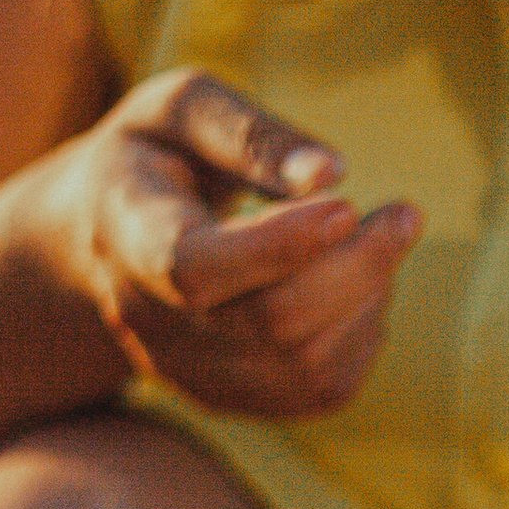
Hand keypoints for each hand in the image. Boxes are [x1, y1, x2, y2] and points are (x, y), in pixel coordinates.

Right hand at [46, 68, 418, 419]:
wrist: (104, 236)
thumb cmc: (156, 154)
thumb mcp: (184, 108)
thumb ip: (251, 134)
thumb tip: (331, 173)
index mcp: (127, 232)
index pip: (193, 267)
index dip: (277, 247)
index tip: (346, 205)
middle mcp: (147, 319)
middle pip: (272, 323)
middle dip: (359, 266)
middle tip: (403, 214)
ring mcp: (187, 372)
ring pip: (308, 363)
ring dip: (367, 298)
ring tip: (372, 238)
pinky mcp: (231, 399)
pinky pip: (325, 387)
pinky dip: (362, 333)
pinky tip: (351, 285)